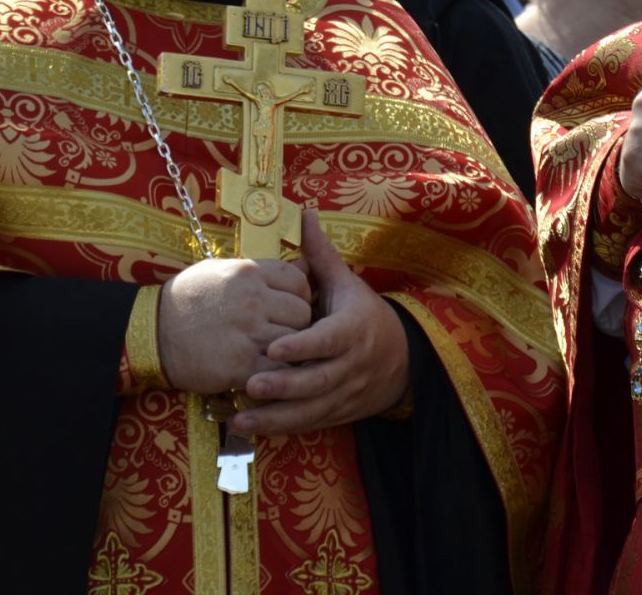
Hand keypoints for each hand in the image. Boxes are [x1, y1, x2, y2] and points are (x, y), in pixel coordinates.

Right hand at [157, 255, 312, 393]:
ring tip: (275, 353)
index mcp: (249, 272)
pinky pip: (278, 370)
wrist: (151, 332)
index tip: (289, 307)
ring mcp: (248, 332)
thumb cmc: (187, 299)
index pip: (299, 280)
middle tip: (285, 333)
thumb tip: (304, 267)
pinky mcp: (241, 364)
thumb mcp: (220, 270)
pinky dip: (278, 373)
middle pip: (302, 312)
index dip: (300, 295)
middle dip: (299, 325)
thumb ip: (261, 270)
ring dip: (289, 351)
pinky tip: (266, 371)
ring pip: (295, 342)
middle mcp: (252, 299)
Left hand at [232, 210, 408, 437]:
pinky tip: (249, 427)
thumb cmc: (364, 314)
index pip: (328, 340)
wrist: (402, 360)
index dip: (303, 347)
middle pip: (318, 381)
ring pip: (310, 410)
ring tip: (240, 418)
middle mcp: (350, 365)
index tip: (275, 348)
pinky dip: (280, 428)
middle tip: (251, 383)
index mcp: (352, 330)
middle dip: (284, 386)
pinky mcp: (337, 413)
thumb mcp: (348, 284)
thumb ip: (321, 256)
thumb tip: (306, 213)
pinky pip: (308, 424)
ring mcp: (344, 393)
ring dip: (275, 417)